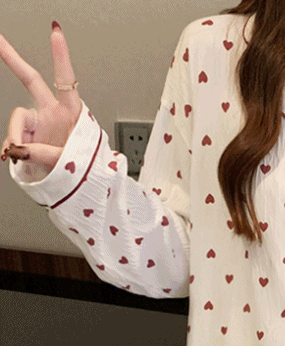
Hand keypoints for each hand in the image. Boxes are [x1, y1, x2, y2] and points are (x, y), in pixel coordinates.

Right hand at [0, 22, 80, 175]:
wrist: (78, 185)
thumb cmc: (83, 170)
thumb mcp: (69, 162)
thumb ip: (45, 154)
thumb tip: (21, 149)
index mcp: (71, 113)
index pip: (65, 81)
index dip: (60, 56)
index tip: (56, 33)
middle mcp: (54, 113)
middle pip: (30, 80)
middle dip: (13, 59)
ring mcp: (40, 123)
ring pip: (17, 118)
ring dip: (16, 136)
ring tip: (23, 154)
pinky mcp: (29, 134)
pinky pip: (14, 135)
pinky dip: (12, 146)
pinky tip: (16, 156)